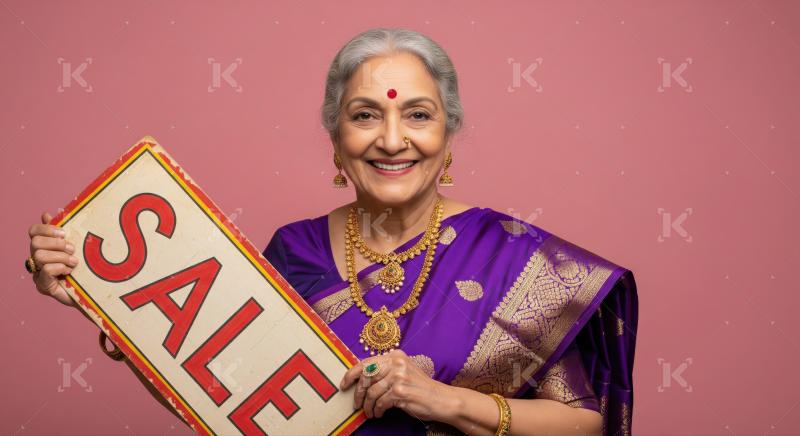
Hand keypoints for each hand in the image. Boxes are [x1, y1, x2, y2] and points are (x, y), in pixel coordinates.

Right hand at [27, 211, 77, 306]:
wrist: (94, 291)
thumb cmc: (85, 267)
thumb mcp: (78, 245)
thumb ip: (66, 231)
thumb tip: (51, 212)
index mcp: (44, 247)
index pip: (33, 231)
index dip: (46, 228)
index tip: (64, 232)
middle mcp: (37, 259)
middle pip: (35, 242)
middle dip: (55, 243)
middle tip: (72, 249)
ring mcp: (39, 273)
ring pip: (39, 255)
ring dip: (60, 256)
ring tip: (74, 262)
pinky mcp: (44, 286)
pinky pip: (46, 270)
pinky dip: (60, 267)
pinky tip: (69, 271)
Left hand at [339, 349, 458, 421]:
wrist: (441, 399)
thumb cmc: (420, 388)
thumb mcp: (403, 372)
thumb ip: (385, 371)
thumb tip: (360, 380)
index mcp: (395, 356)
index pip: (366, 362)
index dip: (351, 374)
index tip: (344, 385)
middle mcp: (396, 363)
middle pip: (366, 377)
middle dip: (358, 394)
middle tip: (356, 404)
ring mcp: (398, 377)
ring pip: (372, 392)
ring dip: (368, 406)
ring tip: (369, 412)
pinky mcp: (400, 391)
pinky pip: (380, 402)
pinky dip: (377, 410)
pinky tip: (379, 414)